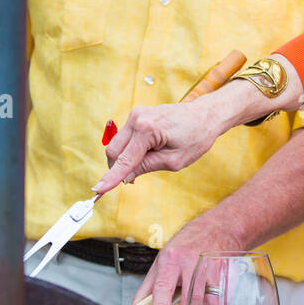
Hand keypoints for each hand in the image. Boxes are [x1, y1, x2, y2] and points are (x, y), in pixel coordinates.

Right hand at [94, 96, 228, 194]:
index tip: (97, 190)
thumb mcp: (175, 160)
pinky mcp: (137, 115)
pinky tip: (148, 152)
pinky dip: (130, 149)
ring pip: (117, 145)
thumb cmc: (196, 137)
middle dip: (117, 168)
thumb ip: (147, 167)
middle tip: (133, 180)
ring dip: (125, 159)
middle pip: (114, 151)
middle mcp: (137, 118)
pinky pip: (125, 138)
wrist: (206, 114)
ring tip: (151, 160)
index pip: (124, 160)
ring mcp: (136, 114)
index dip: (111, 178)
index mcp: (147, 129)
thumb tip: (125, 177)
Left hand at [131, 207, 246, 304]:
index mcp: (171, 259)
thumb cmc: (187, 245)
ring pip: (207, 303)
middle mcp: (191, 263)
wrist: (220, 227)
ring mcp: (211, 270)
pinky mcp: (226, 276)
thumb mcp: (162, 260)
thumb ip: (148, 286)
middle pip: (188, 300)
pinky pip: (220, 301)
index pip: (164, 285)